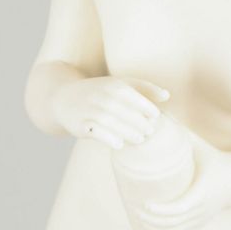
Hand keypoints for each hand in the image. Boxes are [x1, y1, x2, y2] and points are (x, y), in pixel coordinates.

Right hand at [51, 76, 168, 149]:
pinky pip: (95, 132)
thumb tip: (168, 96)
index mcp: (113, 85)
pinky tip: (119, 144)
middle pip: (125, 111)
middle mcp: (101, 96)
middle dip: (140, 122)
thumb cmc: (98, 92)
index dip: (148, 109)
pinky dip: (108, 138)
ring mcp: (89, 110)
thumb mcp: (119, 85)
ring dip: (128, 131)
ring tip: (140, 139)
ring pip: (111, 121)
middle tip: (149, 132)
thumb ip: (144, 88)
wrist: (63, 99)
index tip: (155, 118)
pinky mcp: (79, 124)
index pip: (135, 97)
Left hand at [135, 136, 230, 229]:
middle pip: (174, 223)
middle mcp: (202, 210)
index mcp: (202, 192)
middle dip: (153, 221)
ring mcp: (201, 219)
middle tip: (135, 209)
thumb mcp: (199, 146)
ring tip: (139, 221)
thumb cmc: (214, 159)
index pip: (180, 208)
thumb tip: (156, 115)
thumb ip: (179, 130)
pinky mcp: (200, 224)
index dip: (161, 211)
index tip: (145, 205)